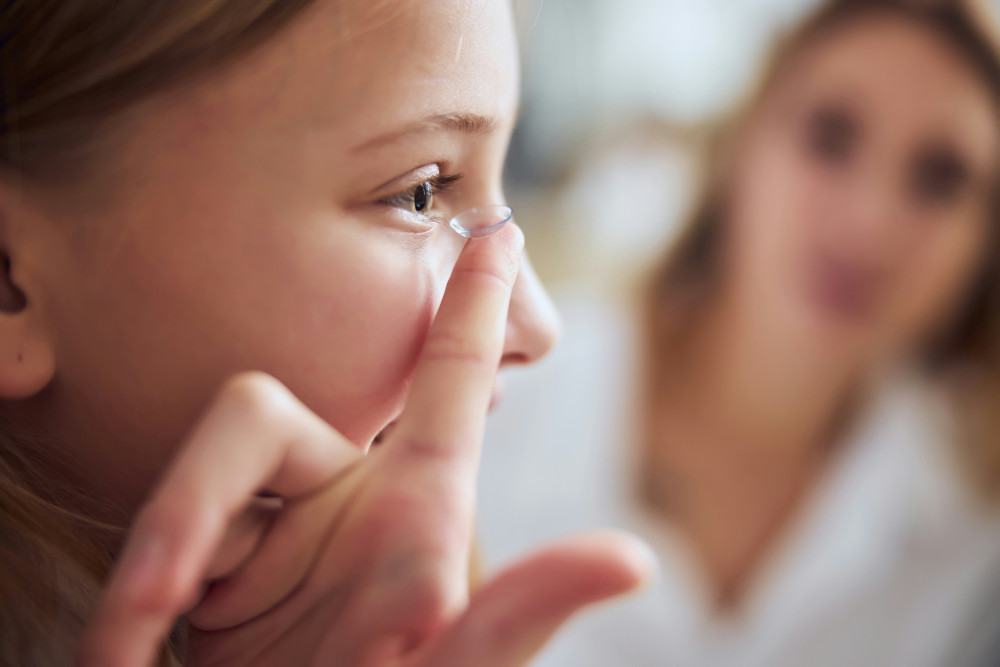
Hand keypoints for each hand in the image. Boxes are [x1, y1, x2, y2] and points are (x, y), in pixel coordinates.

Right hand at [78, 225, 653, 666]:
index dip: (474, 301)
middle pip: (253, 420)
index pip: (448, 376)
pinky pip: (155, 533)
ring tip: (121, 655)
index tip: (500, 233)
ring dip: (149, 564)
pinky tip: (120, 657)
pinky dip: (125, 602)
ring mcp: (276, 528)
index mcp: (416, 507)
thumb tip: (635, 560)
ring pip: (192, 481)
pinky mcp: (212, 562)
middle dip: (185, 512)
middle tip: (148, 612)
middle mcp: (344, 498)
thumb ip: (518, 612)